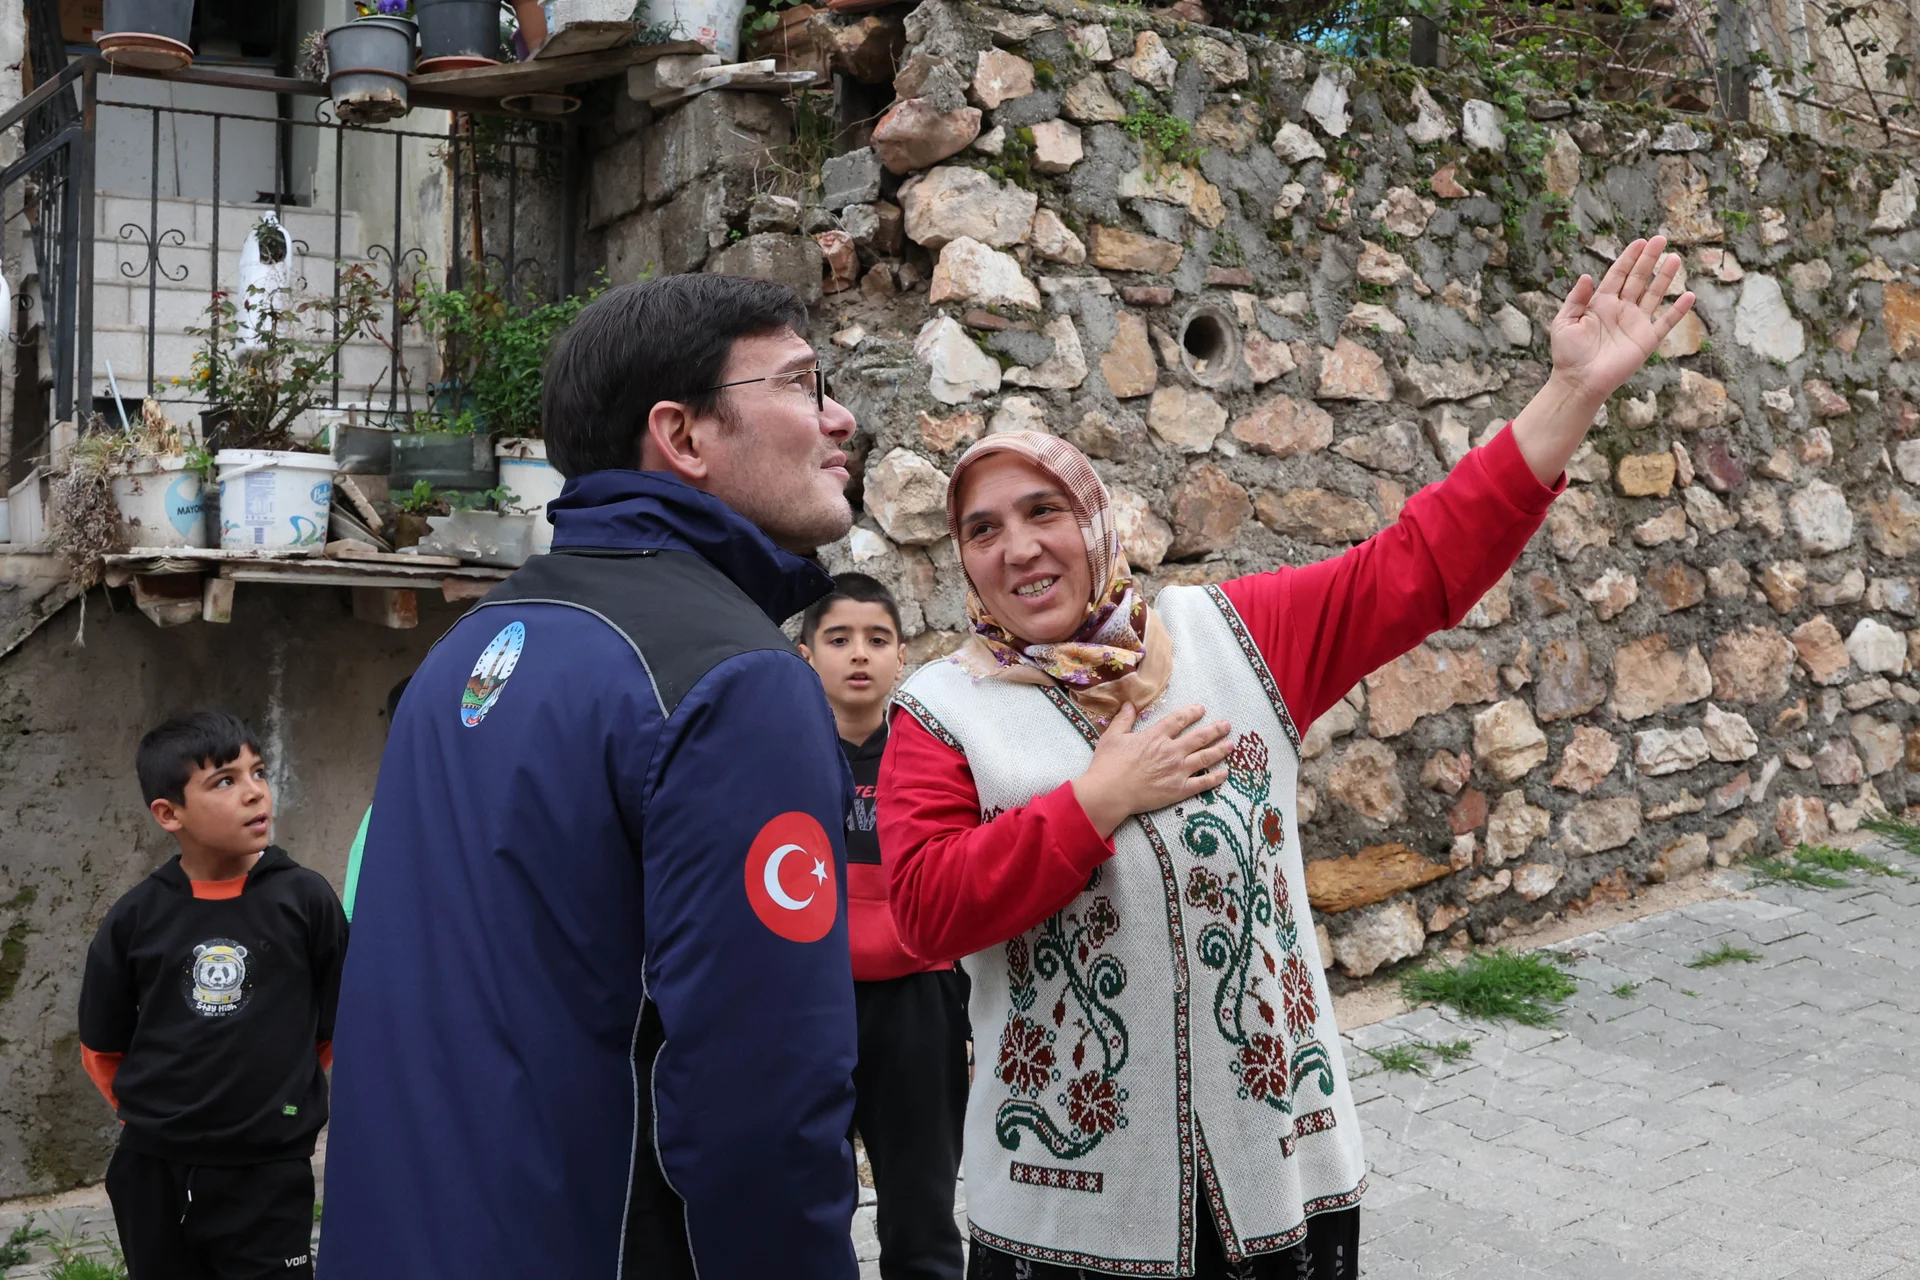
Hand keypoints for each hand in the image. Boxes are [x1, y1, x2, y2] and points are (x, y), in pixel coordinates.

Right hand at [1071, 703, 1232, 839]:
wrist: (1110, 792)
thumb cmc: (1108, 764)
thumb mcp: (1112, 736)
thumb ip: (1124, 719)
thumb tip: (1130, 704)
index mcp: (1156, 736)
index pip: (1179, 720)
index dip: (1192, 713)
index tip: (1201, 709)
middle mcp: (1171, 750)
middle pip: (1199, 737)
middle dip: (1215, 730)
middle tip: (1226, 725)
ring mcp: (1178, 770)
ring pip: (1205, 757)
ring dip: (1220, 750)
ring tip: (1231, 745)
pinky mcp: (1179, 789)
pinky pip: (1203, 783)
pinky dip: (1216, 778)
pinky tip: (1225, 773)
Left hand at [1549, 235, 1695, 403]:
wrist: (1579, 382)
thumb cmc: (1567, 354)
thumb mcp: (1564, 322)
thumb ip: (1575, 299)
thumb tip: (1587, 276)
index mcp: (1600, 303)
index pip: (1618, 275)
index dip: (1629, 258)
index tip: (1640, 242)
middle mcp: (1620, 310)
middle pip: (1638, 279)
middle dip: (1649, 259)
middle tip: (1661, 239)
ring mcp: (1635, 324)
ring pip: (1654, 294)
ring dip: (1665, 277)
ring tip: (1675, 258)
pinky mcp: (1646, 340)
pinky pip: (1666, 322)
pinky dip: (1677, 310)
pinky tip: (1688, 295)